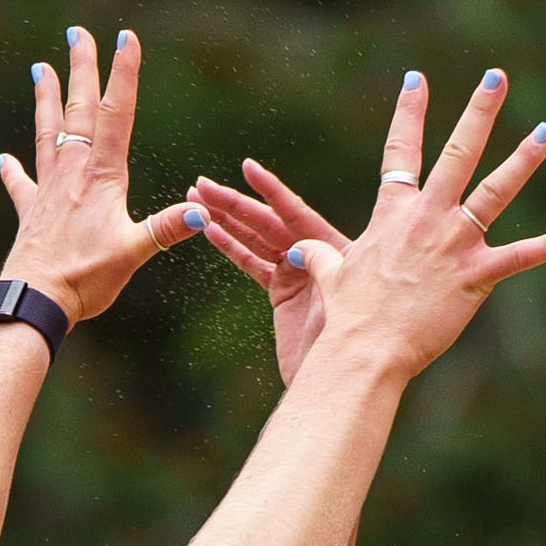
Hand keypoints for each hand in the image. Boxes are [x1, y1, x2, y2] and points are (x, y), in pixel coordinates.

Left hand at [0, 28, 203, 324]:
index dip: (124, 74)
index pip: (117, 114)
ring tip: (41, 67)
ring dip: (46, 99)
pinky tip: (2, 159)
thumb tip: (203, 211)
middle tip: (79, 33)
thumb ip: (166, 228)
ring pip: (49, 132)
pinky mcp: (31, 212)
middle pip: (80, 110)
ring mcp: (49, 189)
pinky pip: (21, 183)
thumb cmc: (84, 277)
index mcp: (102, 176)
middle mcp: (73, 172)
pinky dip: (13, 170)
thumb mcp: (132, 252)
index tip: (126, 37)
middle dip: (82, 69)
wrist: (34, 300)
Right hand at [188, 158, 347, 382]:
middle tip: (200, 184)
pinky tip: (209, 230)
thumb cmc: (351, 339)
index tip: (247, 167)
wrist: (340, 378)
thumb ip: (322, 266)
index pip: (296, 212)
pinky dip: (230, 247)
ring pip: (255, 238)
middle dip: (233, 203)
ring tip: (194, 197)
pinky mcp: (281, 290)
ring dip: (225, 218)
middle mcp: (315, 252)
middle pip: (268, 221)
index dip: (271, 190)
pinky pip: (251, 263)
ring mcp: (296, 270)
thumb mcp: (341, 296)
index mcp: (335, 247)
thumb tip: (298, 249)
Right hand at [285, 67, 545, 386]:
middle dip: (478, 111)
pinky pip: (519, 257)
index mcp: (395, 213)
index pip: (402, 151)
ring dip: (523, 159)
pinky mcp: (475, 276)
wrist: (364, 348)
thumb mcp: (332, 276)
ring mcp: (454, 244)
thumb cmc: (347, 315)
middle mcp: (427, 218)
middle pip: (457, 153)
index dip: (410, 112)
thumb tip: (299, 250)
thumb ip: (320, 256)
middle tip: (496, 76)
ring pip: (495, 191)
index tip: (417, 79)